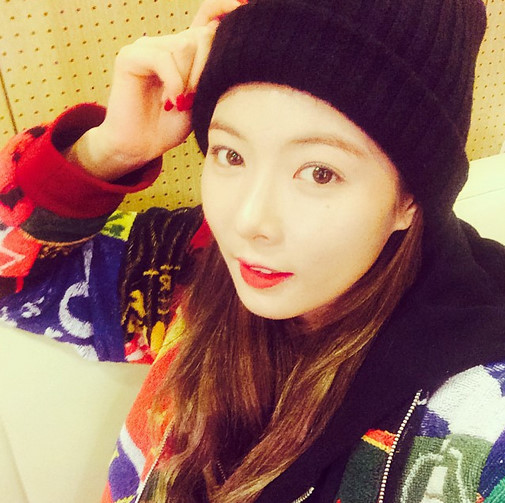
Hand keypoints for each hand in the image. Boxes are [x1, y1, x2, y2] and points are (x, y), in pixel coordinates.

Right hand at [67, 0, 243, 180]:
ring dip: (189, 80)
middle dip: (206, 69)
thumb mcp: (202, 99)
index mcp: (186, 51)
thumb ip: (212, 73)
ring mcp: (147, 47)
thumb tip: (231, 48)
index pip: (207, 16)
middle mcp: (167, 43)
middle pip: (202, 36)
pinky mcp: (130, 57)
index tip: (245, 4)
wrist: (142, 146)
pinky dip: (172, 81)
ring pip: (184, 47)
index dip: (225, 6)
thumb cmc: (171, 126)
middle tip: (195, 98)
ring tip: (180, 103)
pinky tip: (171, 100)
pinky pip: (163, 58)